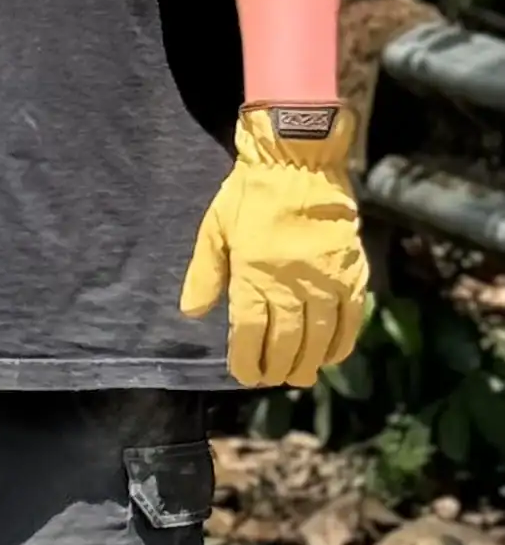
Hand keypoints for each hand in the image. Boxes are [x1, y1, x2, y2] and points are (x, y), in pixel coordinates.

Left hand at [178, 104, 370, 387]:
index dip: (247, 358)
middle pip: (286, 340)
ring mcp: (325, 280)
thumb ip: (205, 273)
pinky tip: (331, 356)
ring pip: (319, 336)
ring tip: (299, 376)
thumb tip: (192, 312)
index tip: (244, 375)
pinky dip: (342, 343)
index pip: (250, 330)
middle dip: (277, 366)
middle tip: (271, 380)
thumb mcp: (215, 229)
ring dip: (309, 362)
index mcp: (252, 272)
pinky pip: (351, 319)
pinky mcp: (352, 274)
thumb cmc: (249, 196)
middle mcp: (291, 282)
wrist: (298, 164)